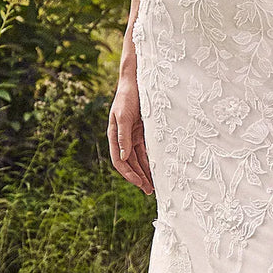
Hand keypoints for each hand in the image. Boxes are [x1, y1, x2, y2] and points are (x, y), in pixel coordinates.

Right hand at [108, 70, 153, 194]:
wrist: (136, 81)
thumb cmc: (127, 96)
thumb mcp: (124, 115)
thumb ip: (123, 136)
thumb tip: (123, 157)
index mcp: (114, 136)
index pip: (119, 161)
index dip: (128, 173)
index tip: (139, 183)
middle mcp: (122, 138)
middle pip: (130, 163)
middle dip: (139, 177)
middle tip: (149, 191)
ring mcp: (132, 135)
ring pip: (138, 159)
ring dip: (145, 172)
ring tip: (154, 185)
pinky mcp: (142, 132)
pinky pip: (146, 150)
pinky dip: (150, 160)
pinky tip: (158, 169)